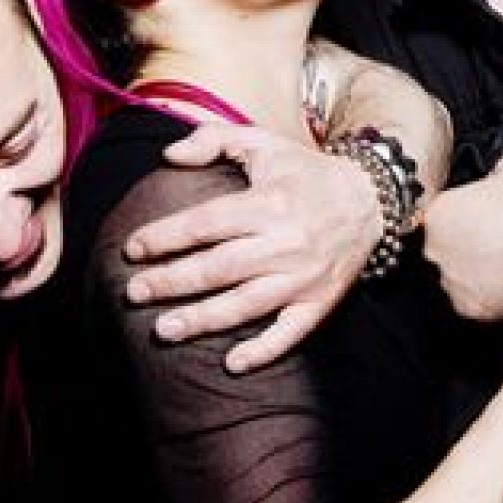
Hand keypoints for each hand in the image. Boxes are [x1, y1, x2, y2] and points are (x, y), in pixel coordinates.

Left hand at [123, 122, 378, 372]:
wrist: (370, 200)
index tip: (132, 248)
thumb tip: (168, 156)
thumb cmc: (306, 172)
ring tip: (164, 330)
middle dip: (172, 282)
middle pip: (218, 268)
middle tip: (133, 292)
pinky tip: (232, 363)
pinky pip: (290, 333)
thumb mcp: (264, 142)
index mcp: (268, 203)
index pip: (205, 224)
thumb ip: (214, 139)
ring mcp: (302, 277)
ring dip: (203, 320)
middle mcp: (284, 243)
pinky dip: (263, 350)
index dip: (165, 237)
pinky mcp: (319, 302)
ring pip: (245, 304)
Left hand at [420, 155, 502, 320]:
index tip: (480, 217)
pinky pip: (476, 300)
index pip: (440, 214)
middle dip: (465, 245)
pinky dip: (489, 294)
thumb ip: (489, 177)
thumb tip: (493, 179)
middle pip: (444, 248)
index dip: (463, 215)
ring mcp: (452, 283)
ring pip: (458, 277)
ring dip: (475, 271)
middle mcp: (436, 251)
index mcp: (439, 213)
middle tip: (495, 238)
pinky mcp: (472, 309)